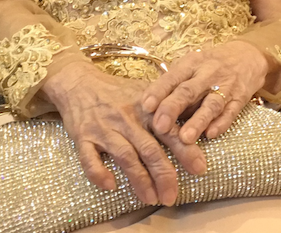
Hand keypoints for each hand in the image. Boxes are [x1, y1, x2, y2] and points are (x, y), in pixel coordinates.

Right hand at [41, 61, 205, 206]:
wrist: (80, 82)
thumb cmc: (118, 91)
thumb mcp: (146, 92)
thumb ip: (168, 107)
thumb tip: (196, 119)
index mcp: (147, 108)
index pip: (170, 131)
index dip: (186, 150)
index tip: (200, 168)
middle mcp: (128, 119)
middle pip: (150, 148)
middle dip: (164, 174)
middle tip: (173, 195)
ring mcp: (105, 128)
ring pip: (125, 156)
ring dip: (139, 180)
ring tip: (151, 198)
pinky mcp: (84, 137)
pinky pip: (90, 159)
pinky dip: (99, 174)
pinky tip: (111, 186)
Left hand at [142, 40, 268, 144]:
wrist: (248, 56)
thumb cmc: (211, 64)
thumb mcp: (191, 65)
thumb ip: (174, 84)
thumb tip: (150, 108)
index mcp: (191, 63)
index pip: (172, 77)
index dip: (159, 91)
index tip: (146, 106)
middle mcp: (207, 73)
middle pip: (188, 91)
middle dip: (173, 108)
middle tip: (160, 127)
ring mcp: (226, 85)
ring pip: (211, 104)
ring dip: (198, 121)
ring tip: (185, 139)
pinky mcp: (240, 98)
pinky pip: (231, 111)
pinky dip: (221, 123)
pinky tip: (211, 134)